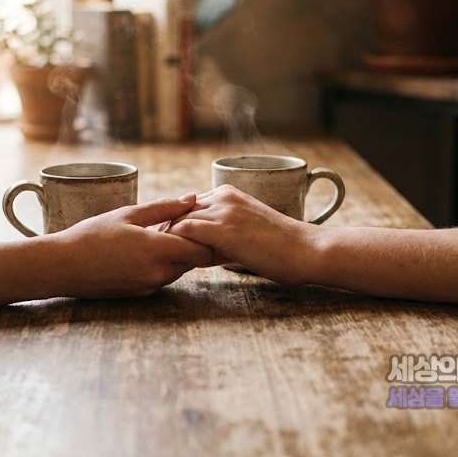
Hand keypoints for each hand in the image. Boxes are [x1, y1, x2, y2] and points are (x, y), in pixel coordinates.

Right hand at [49, 193, 212, 297]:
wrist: (62, 267)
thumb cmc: (91, 236)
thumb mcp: (128, 214)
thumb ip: (164, 208)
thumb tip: (191, 198)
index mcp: (157, 251)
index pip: (202, 249)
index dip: (204, 233)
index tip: (194, 218)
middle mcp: (158, 274)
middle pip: (194, 260)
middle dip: (192, 242)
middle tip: (178, 222)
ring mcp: (150, 286)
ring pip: (180, 269)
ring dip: (177, 253)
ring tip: (159, 233)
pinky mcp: (142, 294)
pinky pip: (164, 277)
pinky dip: (163, 263)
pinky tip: (146, 249)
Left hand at [167, 185, 323, 284]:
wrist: (305, 250)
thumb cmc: (280, 249)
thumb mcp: (244, 236)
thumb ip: (219, 240)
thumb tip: (195, 254)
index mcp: (228, 194)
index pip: (187, 205)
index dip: (174, 225)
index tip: (161, 243)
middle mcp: (222, 196)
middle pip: (178, 210)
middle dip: (164, 231)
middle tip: (152, 253)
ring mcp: (222, 210)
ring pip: (177, 219)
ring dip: (167, 240)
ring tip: (159, 260)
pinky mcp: (222, 228)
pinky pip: (184, 232)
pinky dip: (174, 245)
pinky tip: (172, 262)